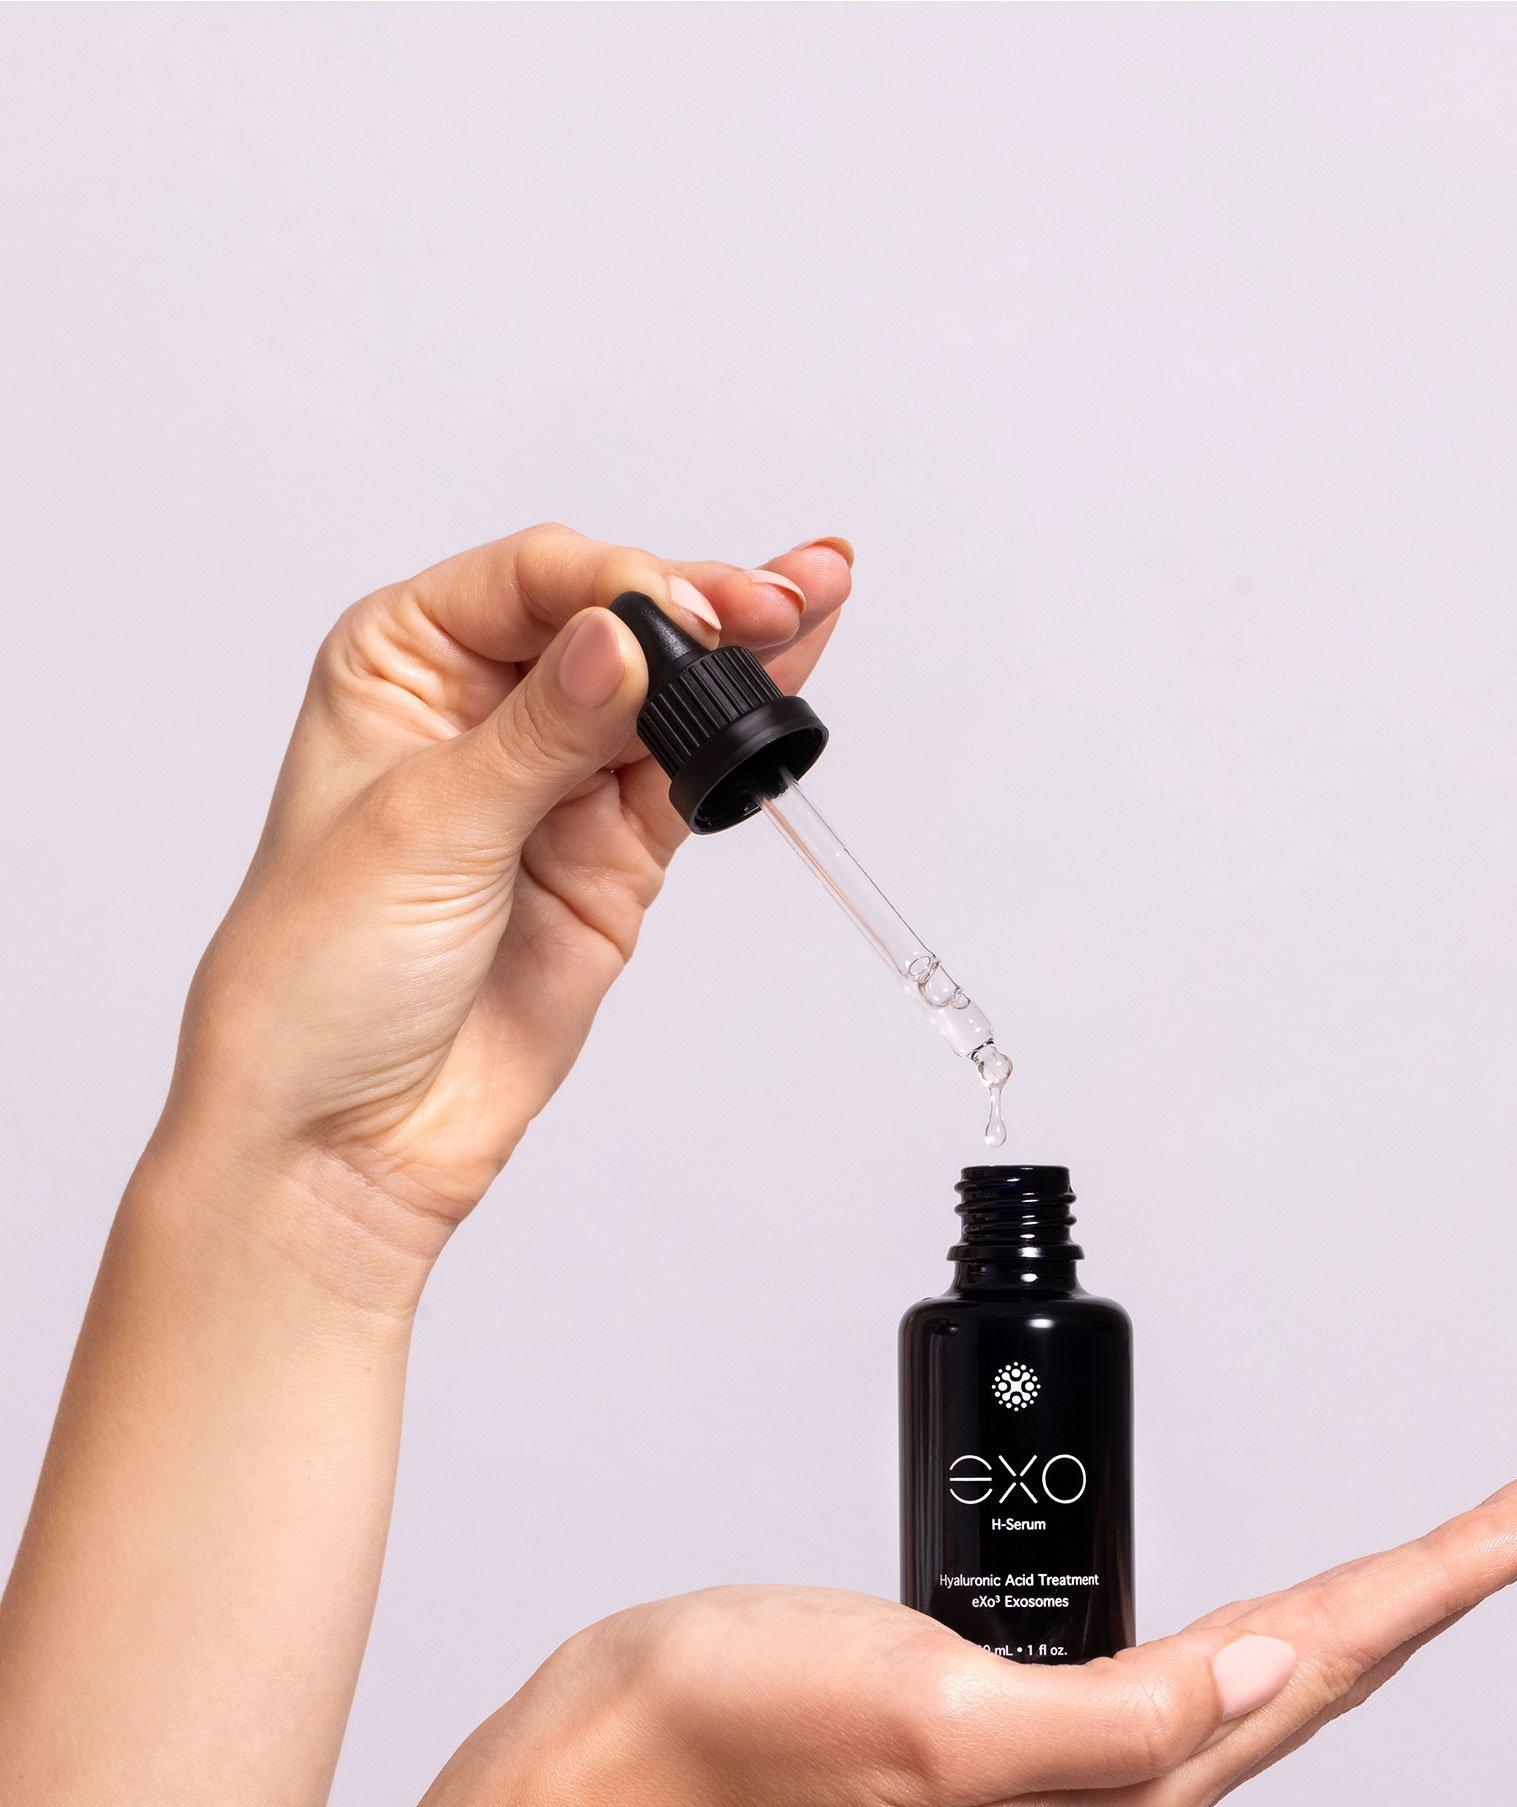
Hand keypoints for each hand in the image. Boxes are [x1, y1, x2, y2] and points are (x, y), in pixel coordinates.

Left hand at [165, 523, 853, 1266]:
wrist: (348, 1135)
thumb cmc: (320, 977)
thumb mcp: (423, 830)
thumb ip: (542, 734)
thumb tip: (626, 642)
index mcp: (401, 665)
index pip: (533, 582)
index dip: (619, 587)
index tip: (684, 617)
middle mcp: (482, 708)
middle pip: (615, 623)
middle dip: (701, 603)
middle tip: (783, 595)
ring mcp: (557, 784)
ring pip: (667, 695)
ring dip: (742, 654)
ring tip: (817, 599)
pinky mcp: (613, 855)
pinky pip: (689, 776)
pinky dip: (741, 733)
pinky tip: (788, 676)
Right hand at [255, 1452, 1516, 1806]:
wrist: (623, 1765)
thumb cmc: (743, 1731)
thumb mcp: (926, 1710)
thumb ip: (1109, 1712)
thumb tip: (1263, 1672)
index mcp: (1118, 1784)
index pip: (1334, 1649)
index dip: (1461, 1563)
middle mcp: (1120, 1783)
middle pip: (1338, 1658)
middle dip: (1461, 1572)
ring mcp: (1079, 1757)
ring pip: (1283, 1661)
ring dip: (1387, 1597)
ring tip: (1477, 1537)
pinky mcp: (1029, 1714)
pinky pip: (1197, 1654)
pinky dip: (1281, 1610)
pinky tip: (1294, 1599)